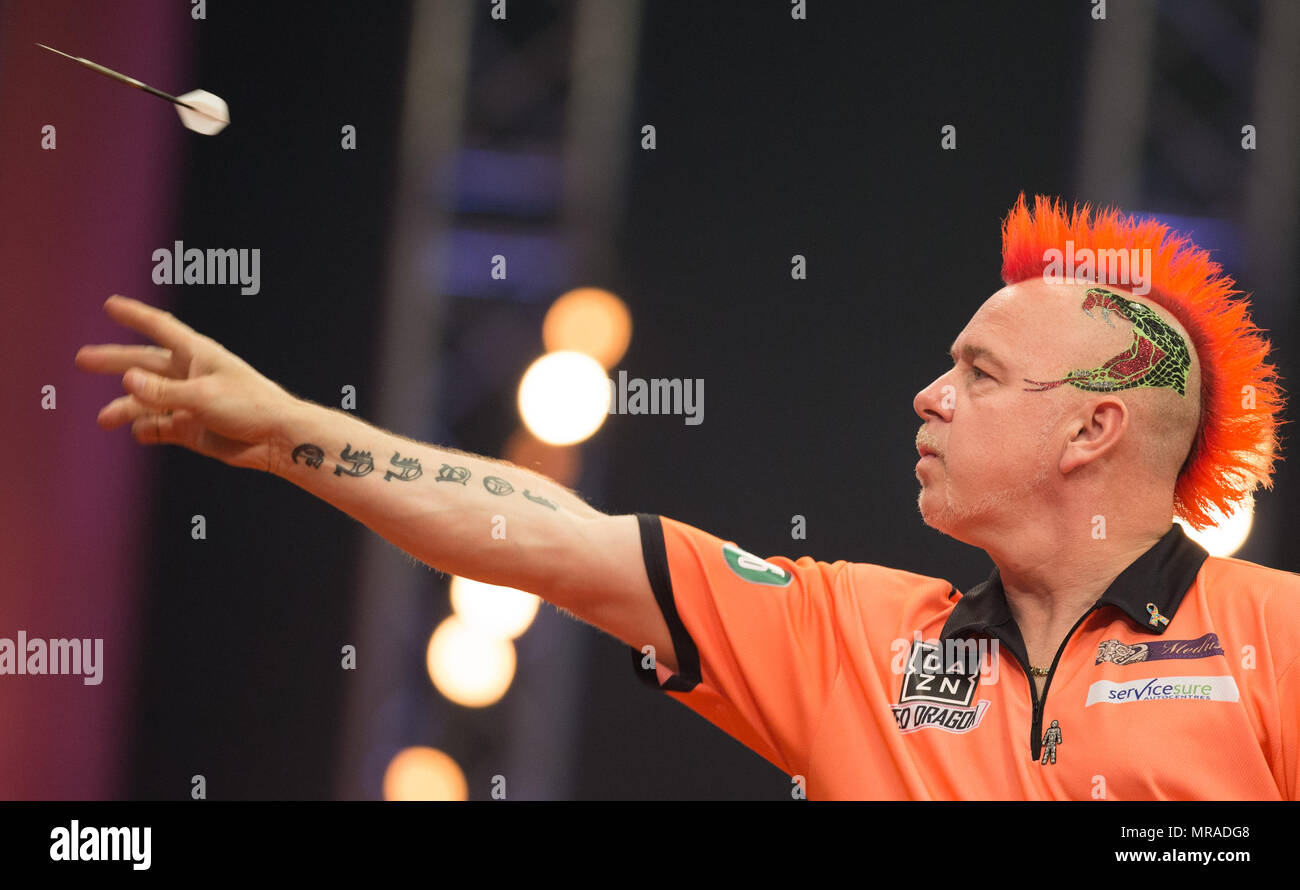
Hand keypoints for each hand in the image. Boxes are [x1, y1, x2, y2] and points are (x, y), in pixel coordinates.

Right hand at [76, 295, 298, 471]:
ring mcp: (188, 402)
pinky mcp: (190, 428)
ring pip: (146, 400)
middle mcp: (190, 375)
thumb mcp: (203, 396)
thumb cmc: (250, 407)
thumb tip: (126, 380)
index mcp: (197, 354)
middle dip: (113, 361)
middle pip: (143, 364)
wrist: (277, 440)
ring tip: (104, 419)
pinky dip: (146, 430)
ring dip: (125, 408)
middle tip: (82, 359)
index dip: (135, 316)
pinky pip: (159, 427)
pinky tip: (139, 433)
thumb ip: (162, 391)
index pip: (160, 328)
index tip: (110, 305)